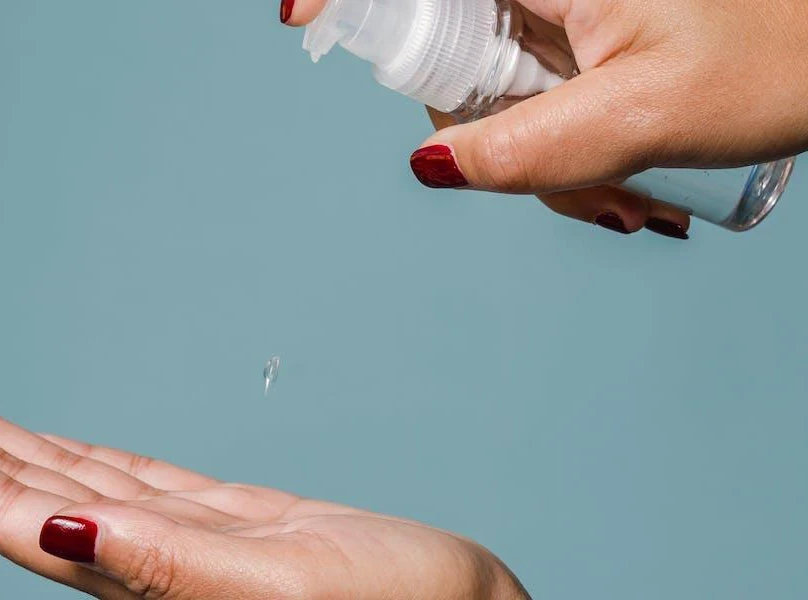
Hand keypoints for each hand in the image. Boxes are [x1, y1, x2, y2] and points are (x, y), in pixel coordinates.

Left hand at [0, 383, 526, 599]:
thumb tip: (65, 528)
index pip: (31, 524)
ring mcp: (195, 545)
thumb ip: (168, 566)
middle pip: (38, 500)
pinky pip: (142, 483)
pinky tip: (63, 452)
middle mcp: (160, 569)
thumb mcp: (283, 587)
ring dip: (16, 447)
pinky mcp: (235, 528)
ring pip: (83, 485)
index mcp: (158, 586)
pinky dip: (92, 459)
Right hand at [281, 0, 807, 237]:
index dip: (351, 0)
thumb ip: (531, 147)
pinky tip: (620, 184)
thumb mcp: (648, 113)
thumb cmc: (783, 55)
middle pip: (447, 55)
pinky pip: (528, 101)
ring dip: (536, 164)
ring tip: (625, 197)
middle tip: (583, 192)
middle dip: (487, 139)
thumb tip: (431, 166)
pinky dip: (556, 155)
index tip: (299, 20)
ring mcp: (558, 14)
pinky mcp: (575, 40)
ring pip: (491, 92)